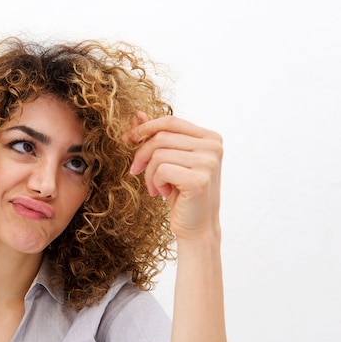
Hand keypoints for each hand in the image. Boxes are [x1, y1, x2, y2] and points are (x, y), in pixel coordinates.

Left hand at [125, 113, 222, 239]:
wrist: (197, 227)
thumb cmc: (183, 194)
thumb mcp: (170, 162)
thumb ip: (158, 137)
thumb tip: (137, 115)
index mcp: (210, 138)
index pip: (170, 122)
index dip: (145, 129)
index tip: (128, 139)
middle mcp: (213, 147)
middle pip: (161, 137)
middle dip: (142, 154)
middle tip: (136, 171)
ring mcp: (208, 162)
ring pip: (158, 154)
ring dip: (149, 173)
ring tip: (156, 187)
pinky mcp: (199, 179)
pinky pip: (161, 169)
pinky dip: (155, 182)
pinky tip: (163, 193)